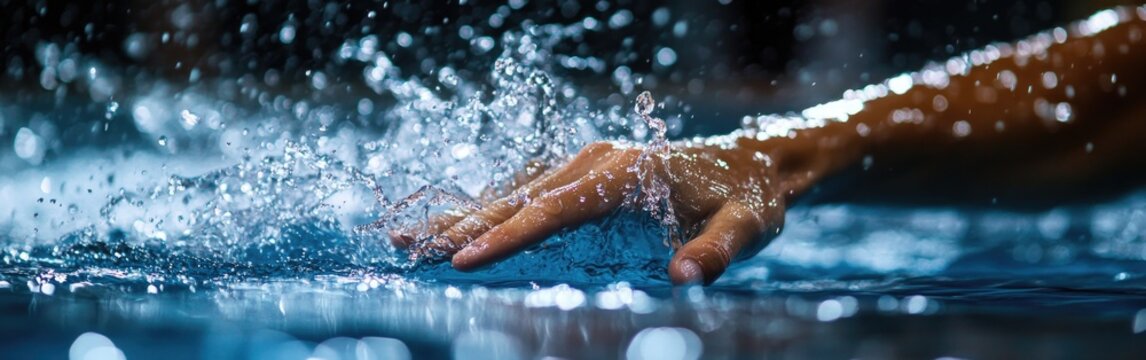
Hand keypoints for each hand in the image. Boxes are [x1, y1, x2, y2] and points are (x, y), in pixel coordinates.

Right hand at [393, 140, 786, 283]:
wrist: (756, 161)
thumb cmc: (749, 199)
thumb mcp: (747, 227)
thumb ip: (718, 251)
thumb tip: (684, 278)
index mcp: (628, 173)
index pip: (555, 210)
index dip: (507, 236)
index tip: (464, 260)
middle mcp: (598, 160)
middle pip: (520, 196)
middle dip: (463, 226)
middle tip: (411, 249)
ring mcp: (588, 161)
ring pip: (516, 189)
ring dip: (465, 214)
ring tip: (413, 235)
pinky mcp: (586, 169)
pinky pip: (529, 187)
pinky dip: (491, 206)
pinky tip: (460, 223)